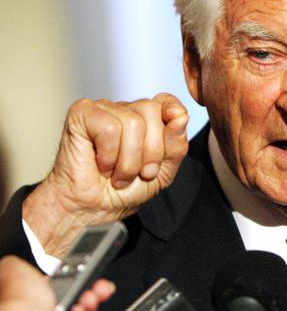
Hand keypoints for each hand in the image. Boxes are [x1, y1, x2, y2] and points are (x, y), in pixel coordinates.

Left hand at [0, 255, 114, 310]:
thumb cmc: (18, 305)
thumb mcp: (16, 269)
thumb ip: (21, 263)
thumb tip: (20, 261)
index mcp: (29, 297)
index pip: (58, 284)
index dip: (75, 276)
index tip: (88, 268)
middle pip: (75, 296)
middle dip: (90, 287)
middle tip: (96, 282)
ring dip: (90, 301)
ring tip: (88, 296)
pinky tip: (79, 310)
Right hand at [23, 93, 188, 255]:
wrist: (90, 210)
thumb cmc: (122, 192)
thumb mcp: (162, 173)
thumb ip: (176, 145)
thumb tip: (181, 116)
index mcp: (145, 119)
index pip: (166, 101)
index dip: (173, 111)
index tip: (172, 128)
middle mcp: (124, 110)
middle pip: (152, 111)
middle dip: (151, 151)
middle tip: (138, 172)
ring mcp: (102, 109)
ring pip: (132, 123)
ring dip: (128, 161)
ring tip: (117, 174)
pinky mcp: (81, 113)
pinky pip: (109, 128)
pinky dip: (108, 155)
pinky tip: (100, 165)